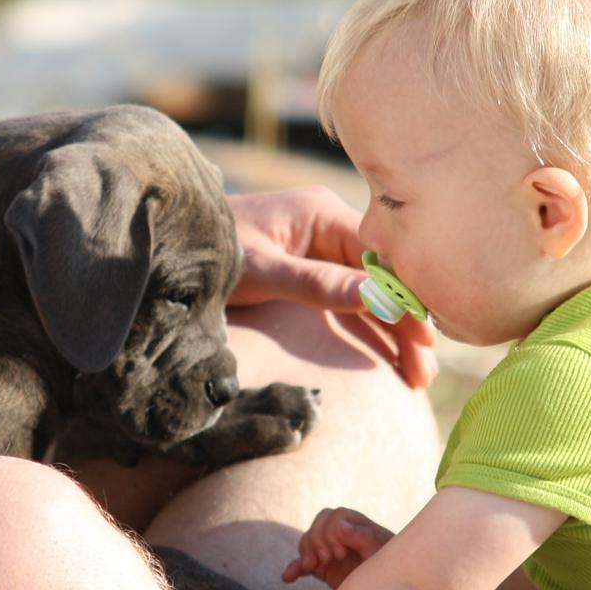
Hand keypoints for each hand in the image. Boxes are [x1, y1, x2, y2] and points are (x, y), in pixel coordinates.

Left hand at [227, 187, 437, 387]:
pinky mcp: (309, 267)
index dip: (405, 298)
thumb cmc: (209, 251)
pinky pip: (351, 296)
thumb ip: (318, 284)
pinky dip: (370, 324)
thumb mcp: (263, 271)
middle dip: (405, 322)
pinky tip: (390, 354)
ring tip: (416, 376)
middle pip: (382, 276)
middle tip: (423, 372)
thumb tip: (379, 296)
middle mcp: (328, 225)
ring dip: (393, 329)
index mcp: (323, 213)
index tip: (423, 337)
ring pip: (371, 290)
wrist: (167, 244)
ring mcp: (320, 247)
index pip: (382, 257)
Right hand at [281, 506, 393, 589]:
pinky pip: (302, 563)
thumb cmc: (388, 566)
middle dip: (318, 540)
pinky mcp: (321, 567)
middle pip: (318, 524)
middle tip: (328, 559)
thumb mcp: (380, 551)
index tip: (340, 553)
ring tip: (311, 566)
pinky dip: (294, 569)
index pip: (334, 517)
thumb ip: (363, 537)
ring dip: (305, 552)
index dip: (332, 532)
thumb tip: (340, 526)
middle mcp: (340, 533)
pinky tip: (287, 578)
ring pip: (308, 540)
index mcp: (355, 523)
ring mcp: (329, 549)